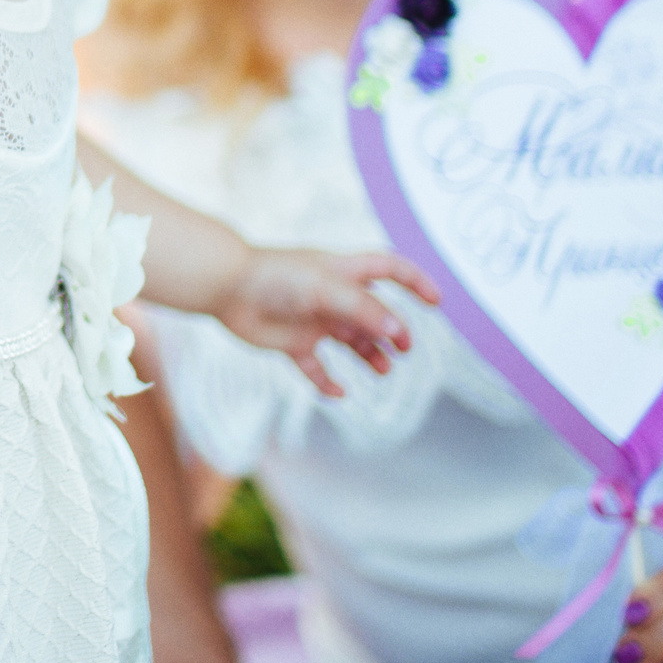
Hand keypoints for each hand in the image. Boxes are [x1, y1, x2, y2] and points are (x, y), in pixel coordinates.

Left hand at [212, 248, 438, 395]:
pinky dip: (327, 382)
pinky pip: (315, 367)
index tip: (435, 302)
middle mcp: (331, 296)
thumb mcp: (325, 288)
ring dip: (368, 354)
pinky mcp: (292, 342)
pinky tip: (338, 393)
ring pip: (350, 340)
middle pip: (373, 312)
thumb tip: (397, 329)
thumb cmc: (276, 277)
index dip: (414, 282)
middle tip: (402, 348)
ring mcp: (312, 320)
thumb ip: (362, 309)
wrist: (227, 288)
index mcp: (343, 272)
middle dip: (392, 329)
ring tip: (381, 370)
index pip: (388, 269)